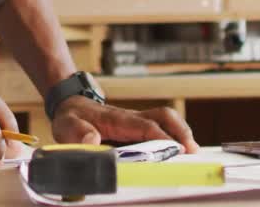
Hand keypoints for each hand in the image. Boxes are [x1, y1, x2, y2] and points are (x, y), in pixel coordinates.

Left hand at [51, 97, 199, 152]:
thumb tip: (92, 141)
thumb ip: (78, 134)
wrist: (70, 107)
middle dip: (180, 132)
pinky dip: (175, 136)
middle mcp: (132, 117)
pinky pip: (162, 127)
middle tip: (192, 151)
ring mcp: (137, 122)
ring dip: (182, 133)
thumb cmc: (71, 118)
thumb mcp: (67, 126)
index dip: (161, 137)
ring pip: (167, 120)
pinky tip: (180, 152)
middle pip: (164, 117)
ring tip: (192, 153)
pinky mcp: (138, 129)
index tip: (175, 149)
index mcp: (117, 118)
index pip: (144, 126)